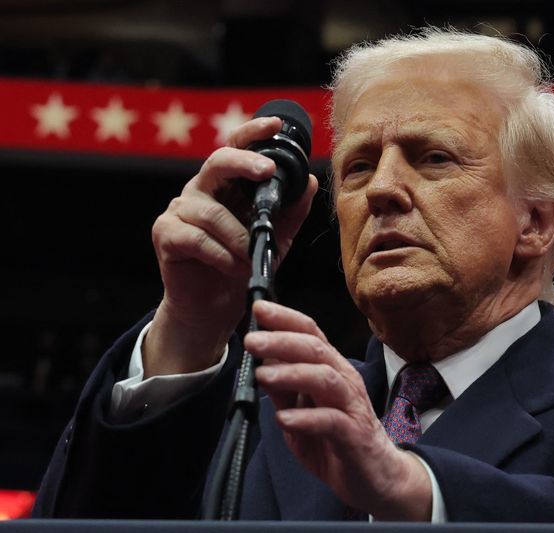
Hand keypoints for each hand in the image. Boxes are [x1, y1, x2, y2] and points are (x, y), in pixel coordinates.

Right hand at [143, 118, 317, 376]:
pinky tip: (231, 267)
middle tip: (267, 172)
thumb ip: (290, 211)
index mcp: (226, 186)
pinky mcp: (165, 234)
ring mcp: (179, 210)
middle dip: (244, 164)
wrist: (213, 308)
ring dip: (238, 239)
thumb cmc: (241, 267)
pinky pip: (197, 237)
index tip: (276, 125)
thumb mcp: (275, 238)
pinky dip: (220, 254)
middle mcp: (201, 190)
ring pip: (213, 213)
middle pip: (218, 162)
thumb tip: (309, 180)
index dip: (254, 132)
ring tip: (249, 259)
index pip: (236, 148)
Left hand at [246, 301, 432, 520]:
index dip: (285, 319)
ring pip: (325, 379)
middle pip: (315, 349)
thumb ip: (282, 388)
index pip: (309, 334)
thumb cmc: (336, 439)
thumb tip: (260, 360)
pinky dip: (306, 418)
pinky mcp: (354, 435)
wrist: (375, 476)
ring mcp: (350, 406)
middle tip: (252, 340)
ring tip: (263, 376)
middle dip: (282, 341)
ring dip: (292, 374)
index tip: (258, 307)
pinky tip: (284, 418)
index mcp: (330, 369)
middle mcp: (343, 380)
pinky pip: (331, 421)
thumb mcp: (299, 412)